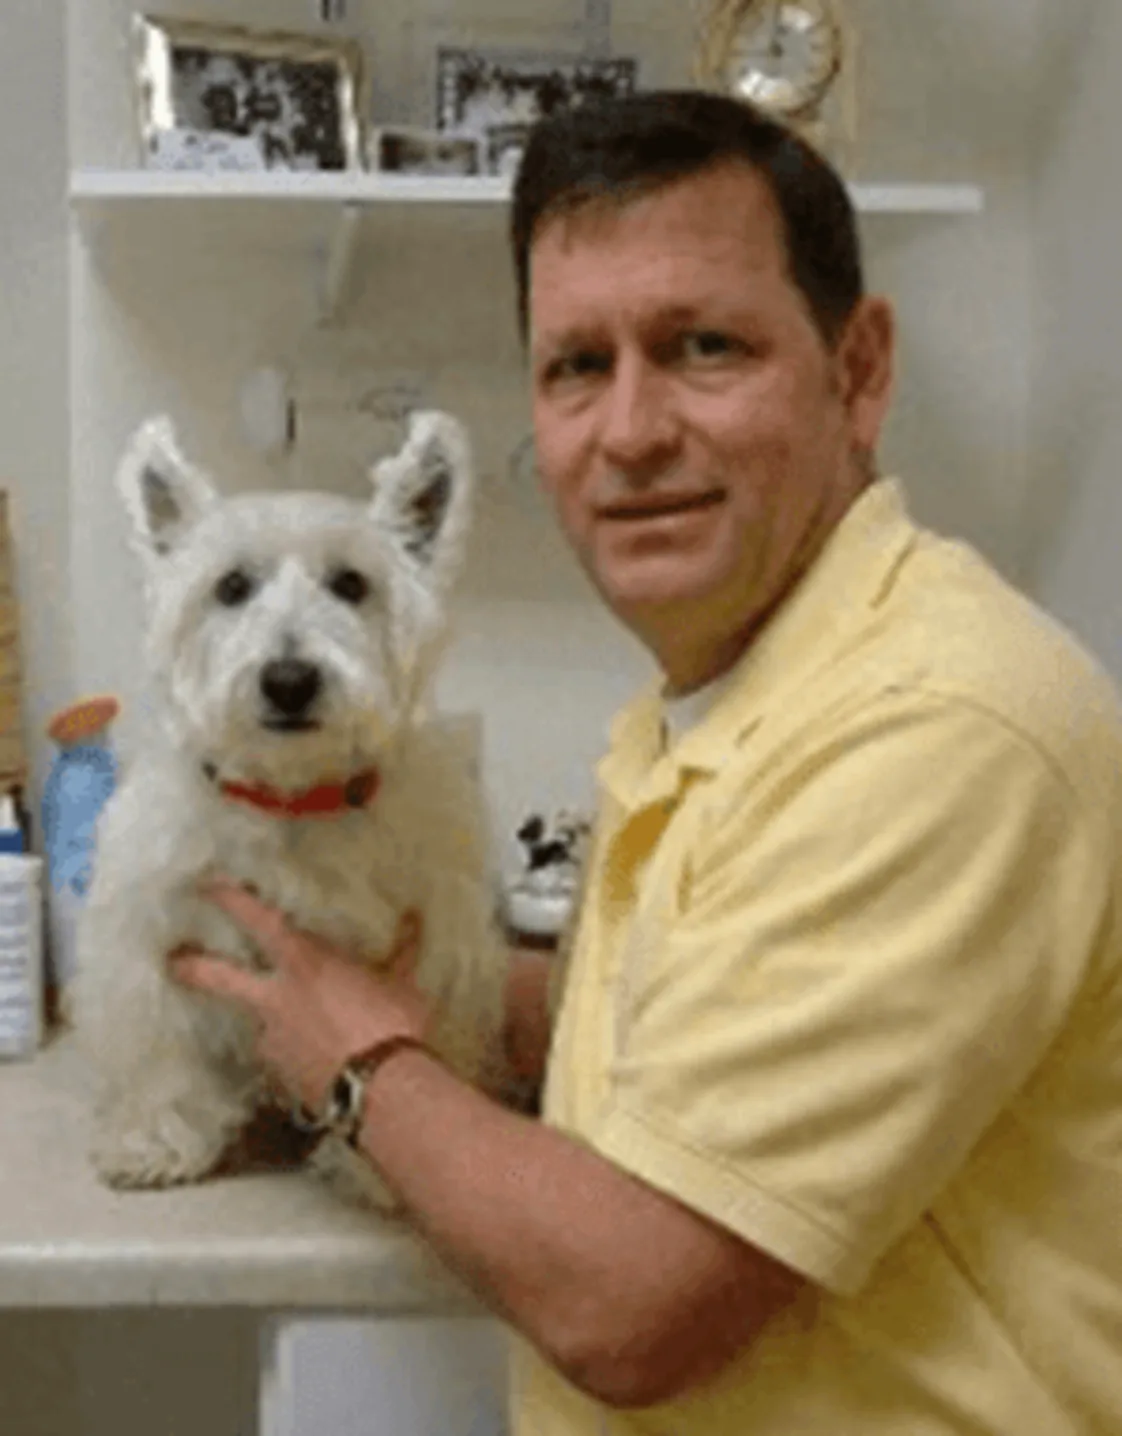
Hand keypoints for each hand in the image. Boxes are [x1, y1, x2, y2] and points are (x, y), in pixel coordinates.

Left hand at [168, 879, 429, 1117]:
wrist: (384, 1091)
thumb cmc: (393, 1025)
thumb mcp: (402, 983)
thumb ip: (401, 951)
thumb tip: (415, 922)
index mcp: (304, 962)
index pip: (256, 919)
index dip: (228, 898)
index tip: (207, 885)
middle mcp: (276, 997)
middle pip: (216, 977)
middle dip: (189, 966)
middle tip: (173, 959)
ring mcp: (271, 1040)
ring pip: (258, 1023)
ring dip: (273, 1023)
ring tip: (307, 1033)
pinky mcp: (278, 1076)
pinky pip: (281, 1059)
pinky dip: (295, 1057)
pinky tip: (319, 1062)